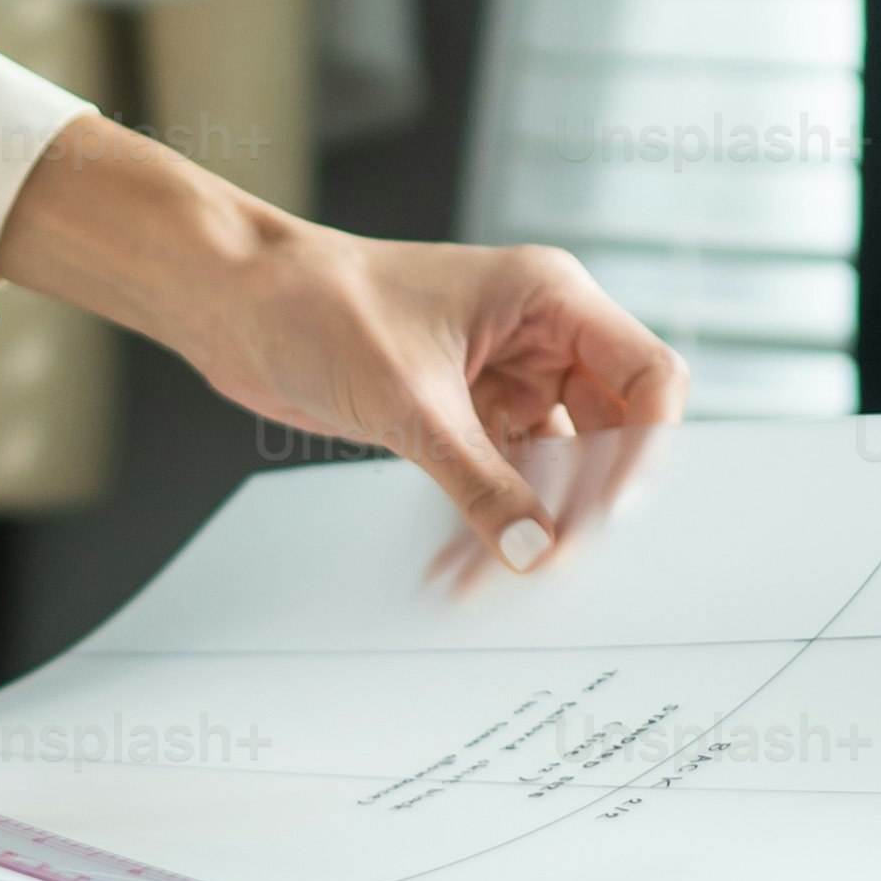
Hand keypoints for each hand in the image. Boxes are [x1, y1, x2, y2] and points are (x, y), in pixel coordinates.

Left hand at [0, 115, 685, 583]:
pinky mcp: (462, 413)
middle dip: (578, 503)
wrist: (232, 302)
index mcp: (549, 298)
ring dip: (525, 524)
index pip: (647, 378)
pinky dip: (484, 521)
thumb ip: (479, 480)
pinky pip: (499, 480)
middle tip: (548, 564)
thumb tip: (537, 550)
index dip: (644, 451)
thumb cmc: (316, 303)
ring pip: (550, 468)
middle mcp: (539, 336)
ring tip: (480, 582)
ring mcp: (501, 377)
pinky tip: (455, 568)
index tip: (611, 515)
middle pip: (605, 435)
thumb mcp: (408, 402)